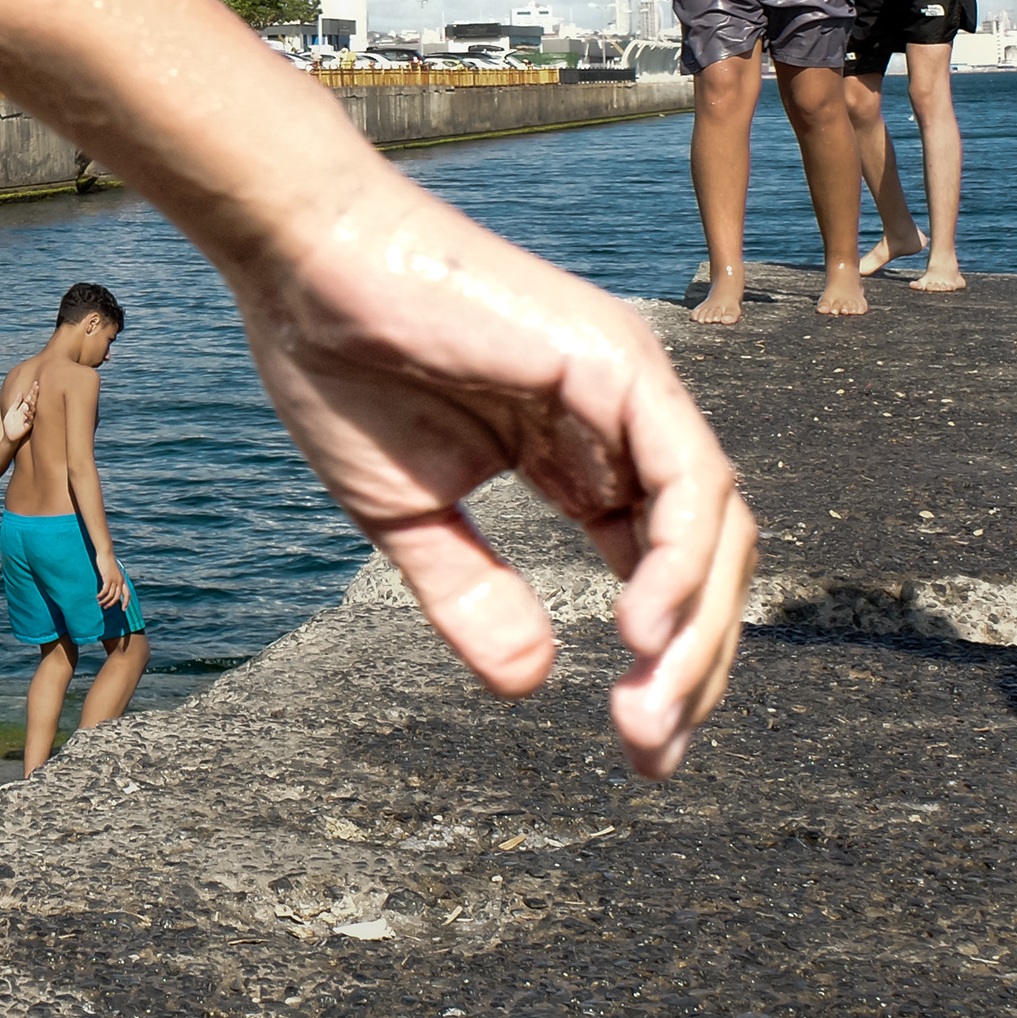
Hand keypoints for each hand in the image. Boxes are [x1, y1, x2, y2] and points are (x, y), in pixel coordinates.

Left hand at [0, 380, 37, 446]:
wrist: (8, 436)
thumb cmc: (10, 424)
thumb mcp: (12, 411)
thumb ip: (16, 402)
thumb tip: (21, 392)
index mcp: (24, 408)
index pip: (30, 397)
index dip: (33, 391)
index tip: (35, 383)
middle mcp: (28, 412)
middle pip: (33, 402)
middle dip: (35, 394)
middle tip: (37, 386)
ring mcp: (28, 419)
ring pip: (33, 410)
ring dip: (31, 404)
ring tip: (29, 397)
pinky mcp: (27, 426)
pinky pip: (29, 420)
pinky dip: (28, 415)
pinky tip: (25, 411)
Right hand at [93, 562, 131, 613]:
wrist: (106, 553)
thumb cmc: (108, 562)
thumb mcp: (113, 572)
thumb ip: (114, 579)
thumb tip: (111, 586)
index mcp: (123, 580)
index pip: (127, 594)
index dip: (127, 602)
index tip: (123, 609)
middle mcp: (120, 581)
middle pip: (118, 597)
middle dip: (112, 604)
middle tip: (106, 607)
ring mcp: (115, 580)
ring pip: (111, 595)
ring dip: (105, 601)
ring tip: (100, 603)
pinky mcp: (108, 578)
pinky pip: (105, 591)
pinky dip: (101, 595)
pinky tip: (97, 597)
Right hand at [241, 180, 757, 777]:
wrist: (300, 268)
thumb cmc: (341, 367)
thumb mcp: (405, 516)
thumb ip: (471, 595)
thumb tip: (533, 687)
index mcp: (581, 458)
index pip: (660, 572)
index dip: (665, 663)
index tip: (639, 749)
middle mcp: (625, 423)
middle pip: (708, 560)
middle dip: (693, 665)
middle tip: (649, 750)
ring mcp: (631, 387)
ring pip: (716, 525)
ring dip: (695, 629)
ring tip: (647, 712)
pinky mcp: (619, 363)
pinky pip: (687, 474)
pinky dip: (681, 557)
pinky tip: (641, 629)